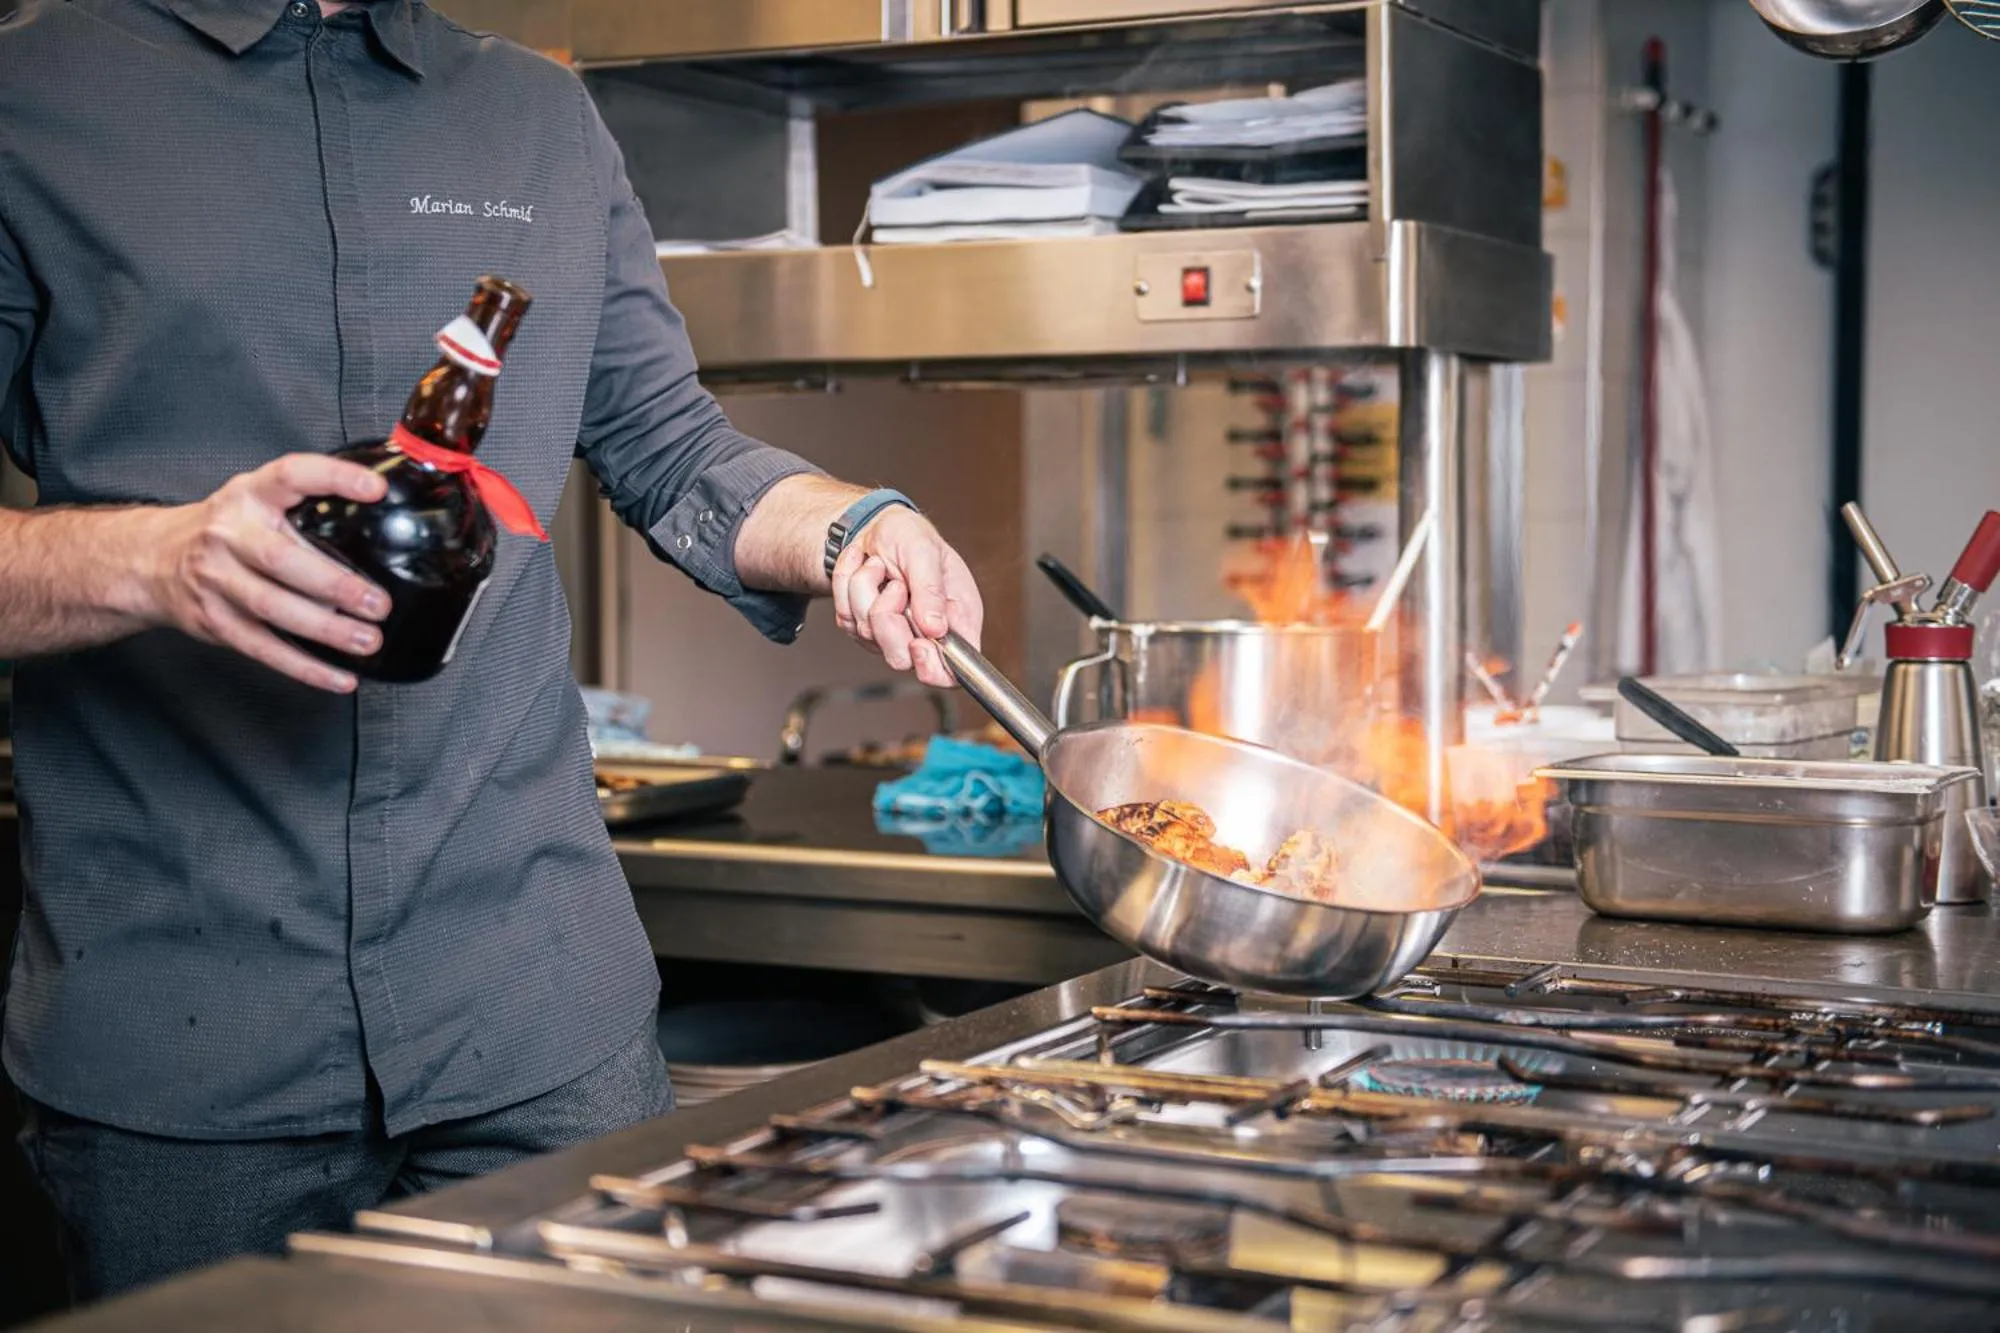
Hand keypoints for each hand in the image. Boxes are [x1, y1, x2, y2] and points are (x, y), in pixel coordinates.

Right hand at [141, 454, 390, 692]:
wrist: (153, 560)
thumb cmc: (224, 530)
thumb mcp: (256, 499)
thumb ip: (306, 505)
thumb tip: (380, 518)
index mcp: (249, 495)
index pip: (291, 475)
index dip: (333, 478)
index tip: (375, 490)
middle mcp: (228, 535)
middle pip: (281, 560)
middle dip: (334, 584)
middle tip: (377, 602)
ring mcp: (216, 580)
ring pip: (272, 608)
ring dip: (325, 629)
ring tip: (367, 639)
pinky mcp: (214, 621)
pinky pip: (264, 649)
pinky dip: (304, 668)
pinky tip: (339, 677)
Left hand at [830, 508, 982, 688]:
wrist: (875, 527)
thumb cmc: (908, 535)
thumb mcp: (925, 550)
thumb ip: (931, 589)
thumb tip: (936, 629)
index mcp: (956, 620)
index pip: (951, 671)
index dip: (934, 668)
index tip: (919, 643)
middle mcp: (925, 634)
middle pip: (901, 660)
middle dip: (889, 618)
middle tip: (895, 586)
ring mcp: (890, 634)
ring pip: (867, 634)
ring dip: (866, 590)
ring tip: (879, 566)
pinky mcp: (861, 627)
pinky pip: (846, 619)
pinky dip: (848, 586)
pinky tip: (862, 568)